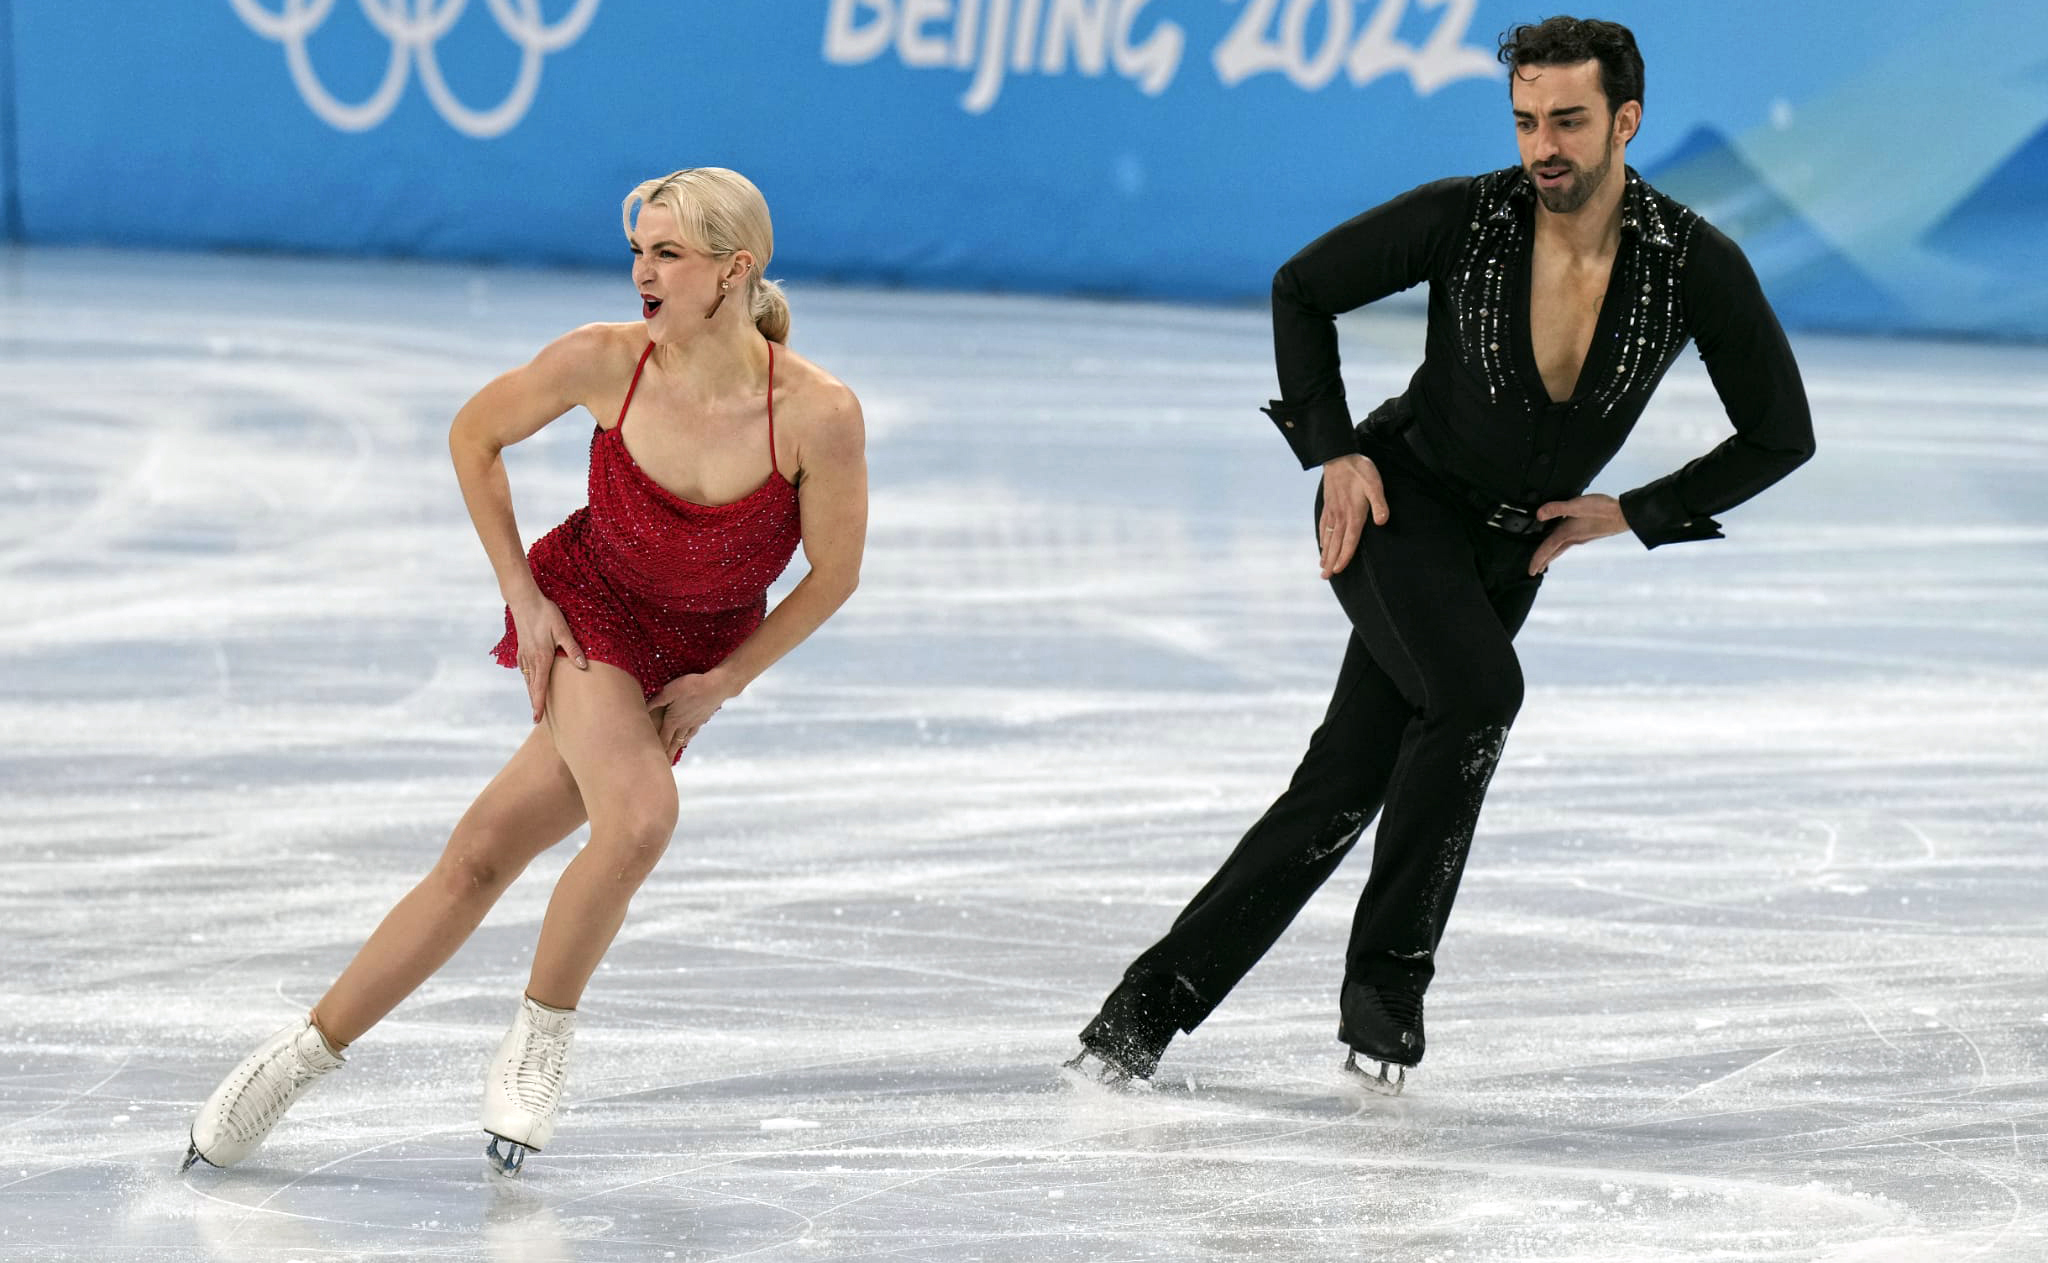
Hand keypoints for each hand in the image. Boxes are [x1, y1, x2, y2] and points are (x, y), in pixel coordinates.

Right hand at [509, 595, 586, 721]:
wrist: (524, 601)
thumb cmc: (546, 614)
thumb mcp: (562, 630)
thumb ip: (573, 649)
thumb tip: (584, 666)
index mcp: (542, 658)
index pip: (540, 687)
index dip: (539, 704)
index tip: (537, 719)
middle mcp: (530, 660)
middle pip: (532, 687)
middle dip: (535, 703)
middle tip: (537, 719)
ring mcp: (524, 655)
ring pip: (528, 679)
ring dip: (531, 693)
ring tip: (536, 705)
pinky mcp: (521, 649)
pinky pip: (525, 670)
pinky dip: (528, 680)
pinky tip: (531, 682)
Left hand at [646, 670, 735, 758]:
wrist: (717, 687)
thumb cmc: (692, 686)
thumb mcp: (670, 691)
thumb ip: (656, 701)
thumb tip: (642, 709)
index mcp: (673, 720)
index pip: (663, 740)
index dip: (657, 751)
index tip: (654, 763)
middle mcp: (684, 725)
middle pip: (673, 744)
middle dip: (667, 755)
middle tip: (663, 766)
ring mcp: (694, 723)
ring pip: (683, 739)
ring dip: (677, 748)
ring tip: (672, 755)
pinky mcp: (702, 719)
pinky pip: (692, 732)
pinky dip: (687, 738)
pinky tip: (687, 738)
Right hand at [1318, 453, 1389, 577]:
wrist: (1339, 455)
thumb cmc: (1360, 470)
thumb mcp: (1375, 484)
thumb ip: (1379, 504)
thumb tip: (1382, 522)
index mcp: (1353, 514)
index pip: (1349, 541)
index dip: (1344, 557)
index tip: (1338, 571)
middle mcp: (1341, 516)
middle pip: (1335, 544)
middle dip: (1331, 561)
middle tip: (1325, 577)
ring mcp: (1332, 511)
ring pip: (1328, 537)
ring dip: (1325, 553)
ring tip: (1322, 566)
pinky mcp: (1328, 505)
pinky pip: (1324, 526)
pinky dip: (1322, 538)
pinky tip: (1321, 544)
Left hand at [1528, 493, 1628, 574]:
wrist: (1624, 515)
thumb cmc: (1603, 510)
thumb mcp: (1577, 505)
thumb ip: (1557, 508)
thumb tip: (1539, 515)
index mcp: (1567, 533)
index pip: (1547, 549)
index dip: (1537, 559)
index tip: (1530, 571)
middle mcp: (1573, 538)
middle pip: (1553, 553)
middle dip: (1543, 562)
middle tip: (1534, 572)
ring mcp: (1581, 537)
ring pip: (1561, 548)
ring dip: (1551, 555)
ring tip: (1545, 561)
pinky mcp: (1587, 533)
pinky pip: (1568, 543)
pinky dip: (1560, 546)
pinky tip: (1564, 541)